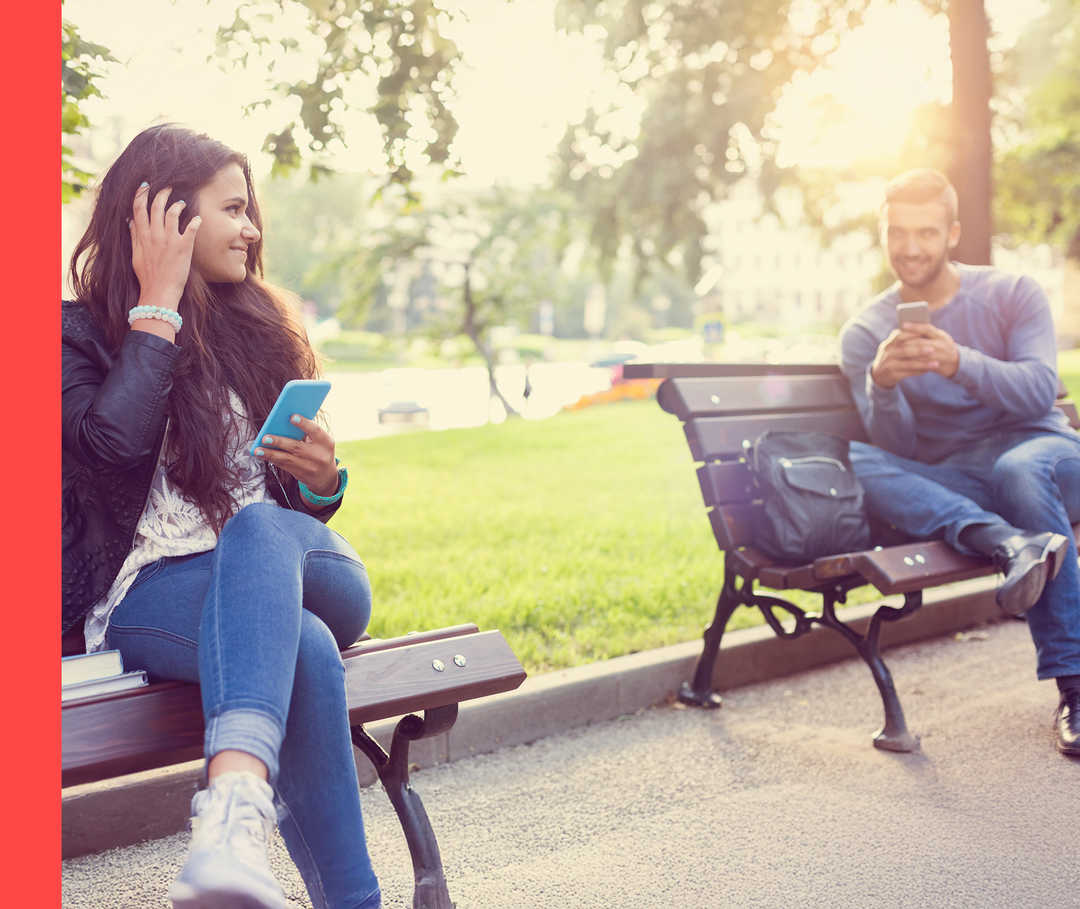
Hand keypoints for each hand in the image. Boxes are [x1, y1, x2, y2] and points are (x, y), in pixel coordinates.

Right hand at [129, 183, 200, 310]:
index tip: (144, 185)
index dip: (141, 194)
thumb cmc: (148, 276)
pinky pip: (190, 228)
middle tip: (168, 187)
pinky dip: (195, 221)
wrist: (159, 292)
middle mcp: (154, 235)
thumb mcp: (136, 255)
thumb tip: (130, 221)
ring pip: (172, 212)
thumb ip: (134, 237)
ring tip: (182, 202)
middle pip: (156, 206)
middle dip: (162, 193)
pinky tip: (198, 218)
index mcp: (142, 236)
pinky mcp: (183, 247)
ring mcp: (169, 240)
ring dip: (177, 204)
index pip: (138, 209)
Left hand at [253, 415, 340, 498]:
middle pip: (297, 447)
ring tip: (257, 450)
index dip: (304, 424)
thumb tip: (283, 423)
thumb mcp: (320, 442)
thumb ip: (307, 433)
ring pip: (287, 459)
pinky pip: (283, 465)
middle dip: (279, 442)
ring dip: (270, 454)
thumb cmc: (320, 452)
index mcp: (326, 442)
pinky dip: (272, 459)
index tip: (292, 417)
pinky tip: (262, 455)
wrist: (325, 477)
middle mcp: (319, 455)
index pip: (315, 431)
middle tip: (265, 438)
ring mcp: (309, 467)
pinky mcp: (300, 474)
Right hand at [870, 323, 958, 386]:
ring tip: (936, 363)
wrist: (879, 376)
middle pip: (905, 350)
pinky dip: (918, 371)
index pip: (900, 336)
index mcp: (888, 343)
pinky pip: (907, 373)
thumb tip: (921, 331)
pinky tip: (928, 370)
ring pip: (908, 363)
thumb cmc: (891, 358)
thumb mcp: (892, 348)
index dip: (913, 334)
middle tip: (934, 348)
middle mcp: (887, 353)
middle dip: (920, 349)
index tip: (926, 333)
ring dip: (923, 363)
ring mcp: (888, 364)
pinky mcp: (892, 375)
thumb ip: (902, 340)